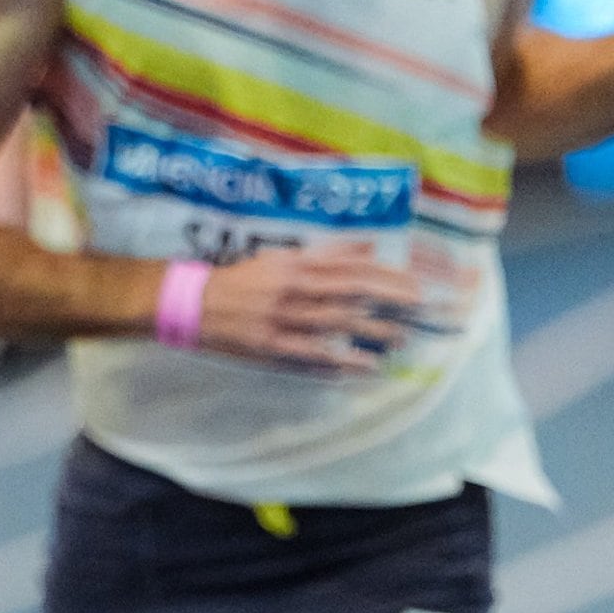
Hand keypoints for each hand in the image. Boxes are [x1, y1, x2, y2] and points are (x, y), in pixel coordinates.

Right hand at [194, 242, 422, 373]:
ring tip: (401, 338)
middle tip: (419, 308)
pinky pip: (313, 354)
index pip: (352, 268)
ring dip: (372, 331)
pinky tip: (366, 365)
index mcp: (297, 265)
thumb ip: (328, 254)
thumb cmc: (244, 278)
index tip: (414, 284)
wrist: (194, 303)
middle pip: (351, 293)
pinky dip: (341, 359)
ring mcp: (283, 319)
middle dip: (388, 300)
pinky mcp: (272, 346)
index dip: (386, 276)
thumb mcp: (283, 257)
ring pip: (336, 323)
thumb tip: (368, 247)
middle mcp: (293, 289)